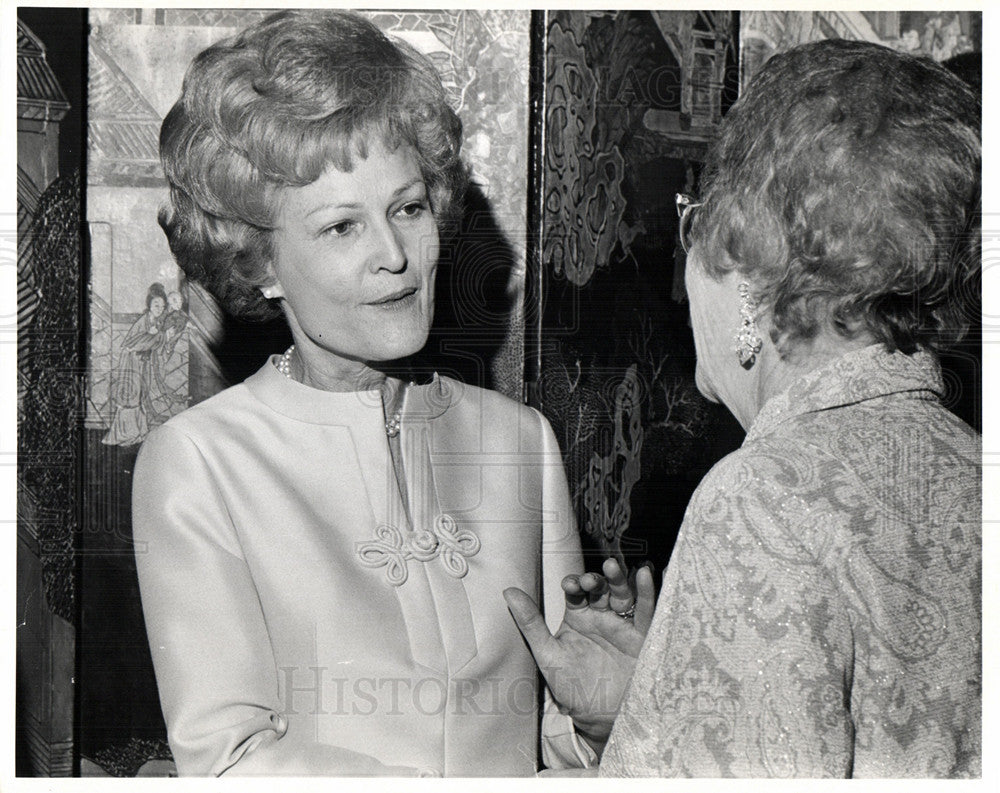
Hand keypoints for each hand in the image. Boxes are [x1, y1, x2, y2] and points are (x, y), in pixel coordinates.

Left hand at [504, 559, 654, 751]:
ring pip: (623, 595)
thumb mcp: (548, 654)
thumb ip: (530, 623)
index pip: (576, 592)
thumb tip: (508, 592)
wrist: (599, 718)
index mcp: (579, 618)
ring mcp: (623, 625)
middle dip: (596, 580)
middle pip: (601, 589)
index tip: (569, 584)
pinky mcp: (644, 636)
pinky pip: (647, 612)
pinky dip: (647, 593)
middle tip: (591, 580)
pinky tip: (643, 575)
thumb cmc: (572, 687)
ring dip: (618, 580)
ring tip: (613, 567)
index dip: (574, 583)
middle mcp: (602, 617)